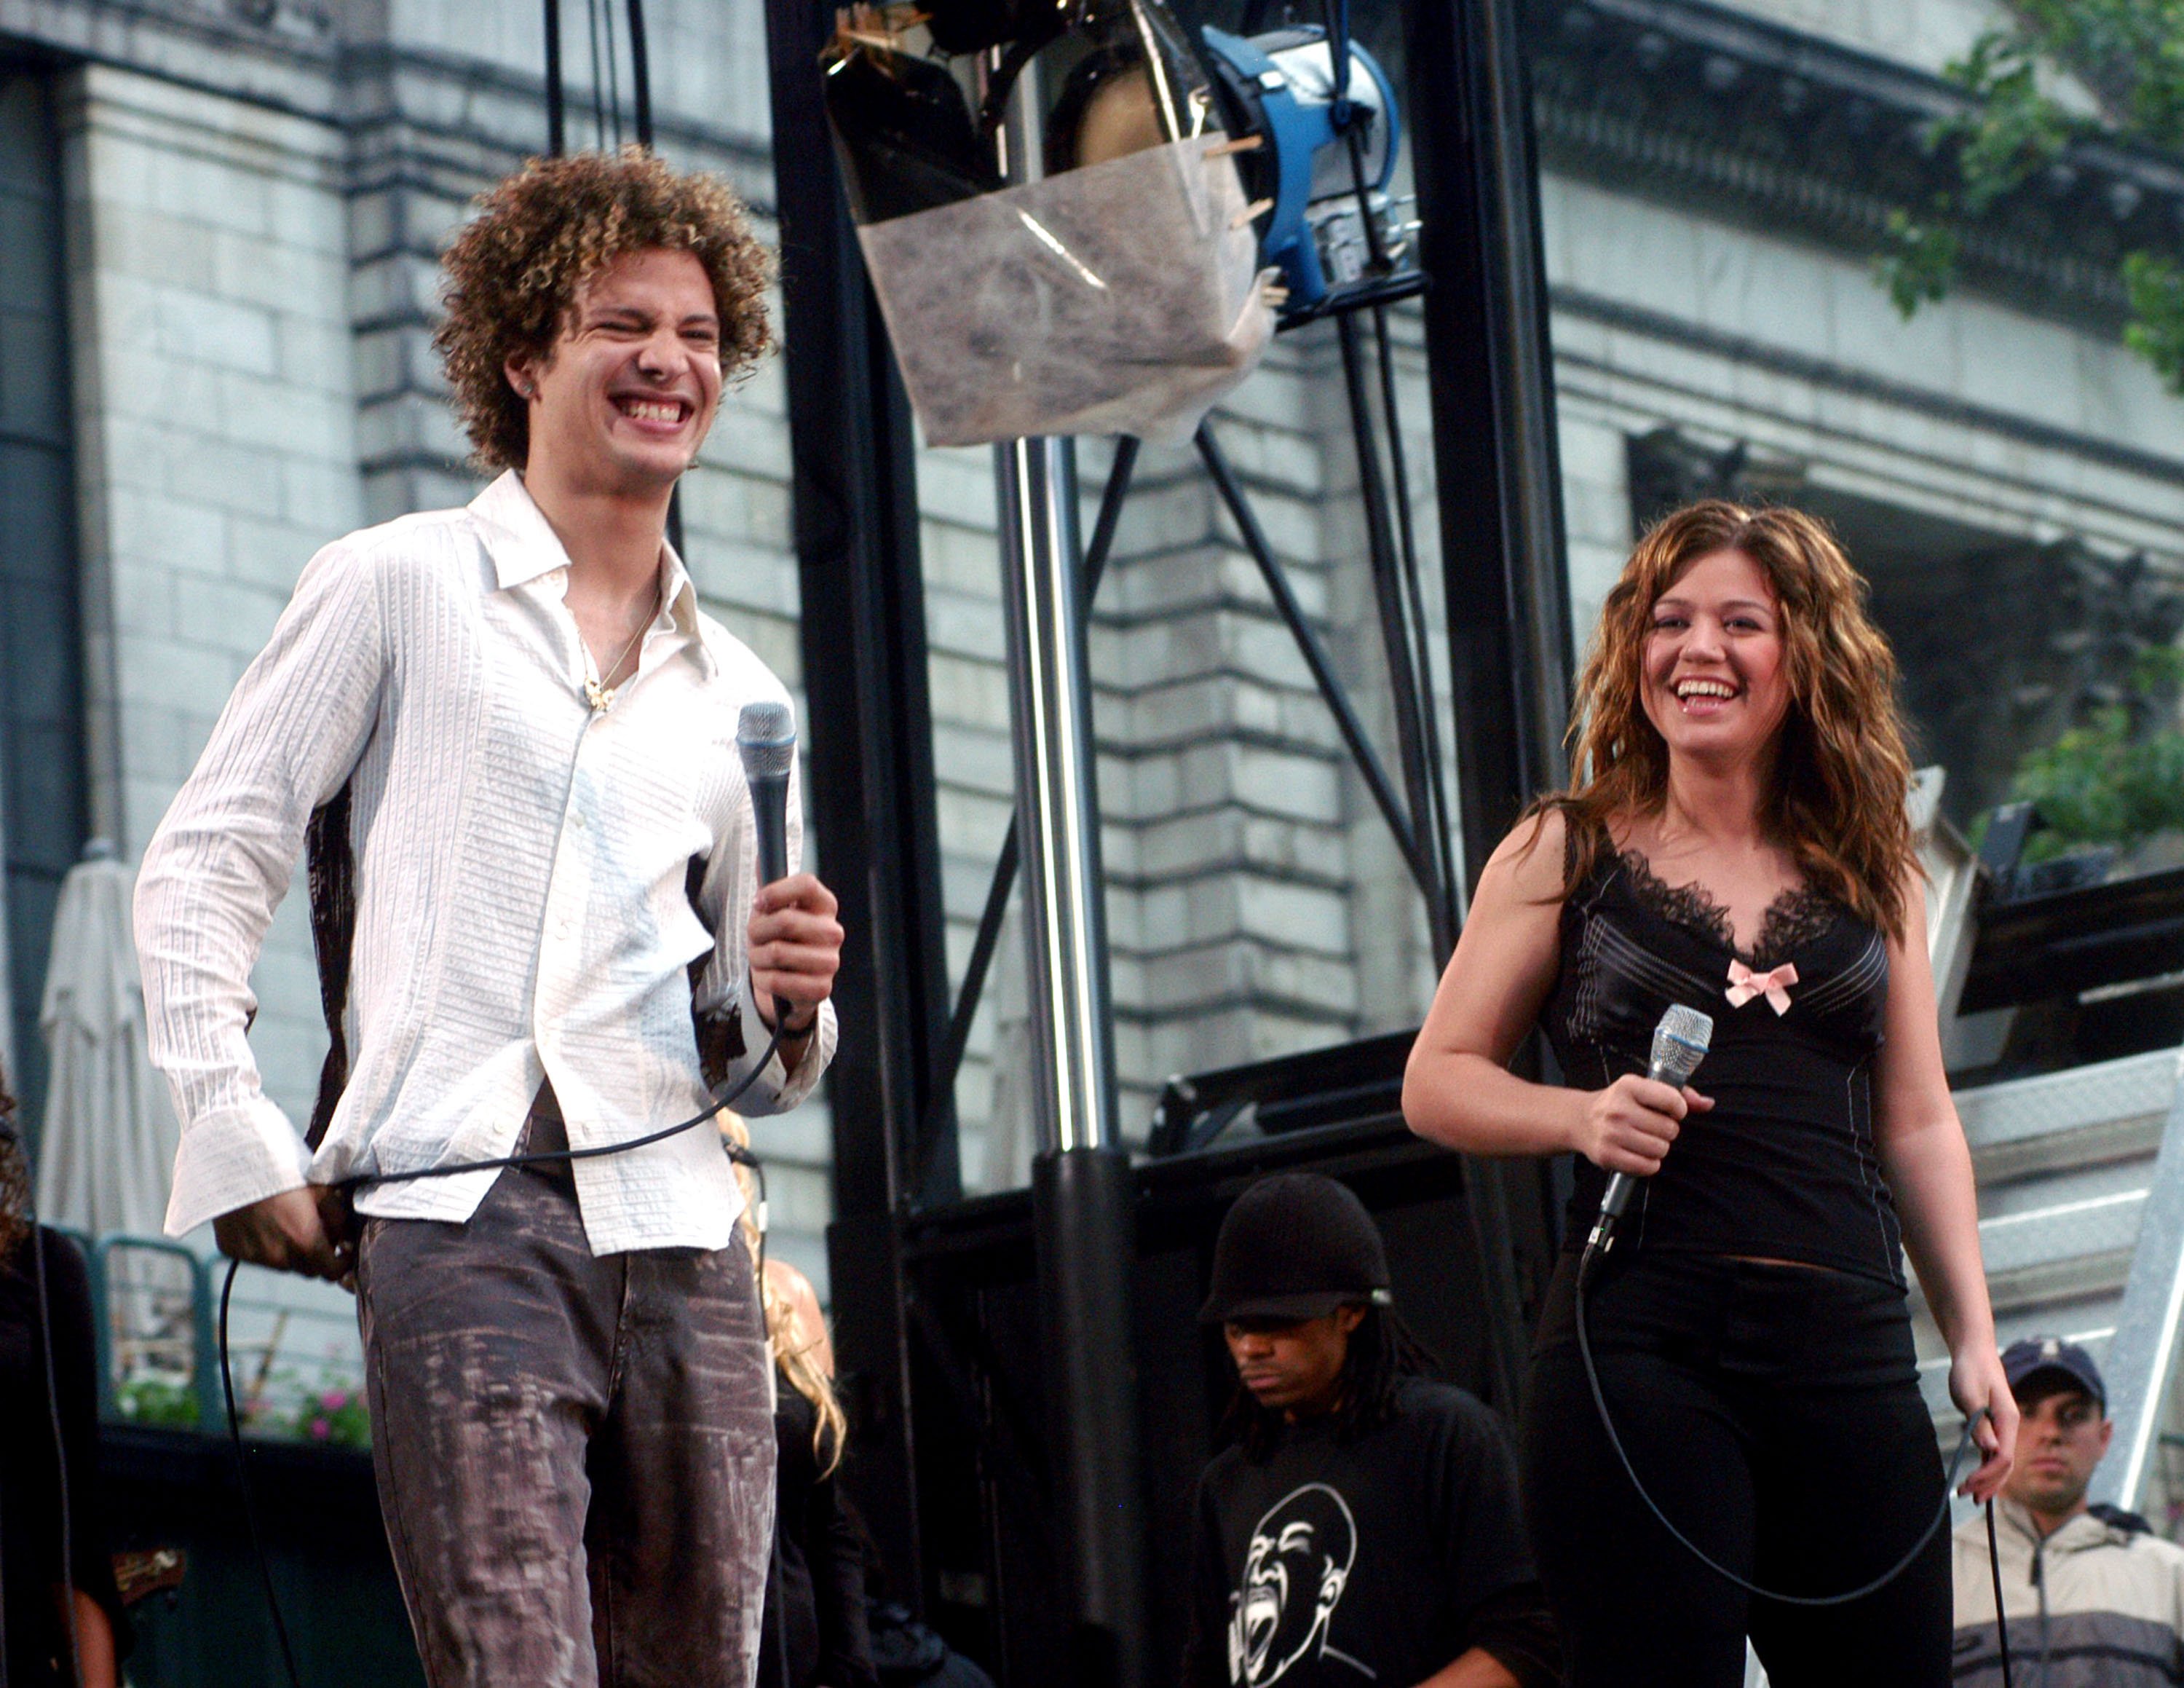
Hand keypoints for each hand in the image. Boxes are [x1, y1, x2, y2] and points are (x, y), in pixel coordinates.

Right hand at [212, 1187, 352, 1283]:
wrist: (236, 1166)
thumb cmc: (284, 1174)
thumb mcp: (322, 1190)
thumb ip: (338, 1219)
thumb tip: (345, 1239)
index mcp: (305, 1241)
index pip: (332, 1272)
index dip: (341, 1264)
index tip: (342, 1253)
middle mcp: (279, 1256)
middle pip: (308, 1270)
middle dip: (316, 1257)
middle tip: (314, 1233)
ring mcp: (254, 1256)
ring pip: (282, 1265)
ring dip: (289, 1253)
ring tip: (285, 1224)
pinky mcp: (233, 1250)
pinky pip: (256, 1257)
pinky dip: (263, 1247)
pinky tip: (261, 1224)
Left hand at [749, 872, 842, 1037]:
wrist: (788, 985)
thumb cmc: (779, 941)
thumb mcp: (771, 912)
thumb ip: (769, 887)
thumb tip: (762, 855)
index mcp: (824, 905)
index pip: (807, 883)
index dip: (776, 891)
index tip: (758, 903)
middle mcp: (833, 931)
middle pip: (785, 919)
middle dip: (757, 931)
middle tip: (755, 938)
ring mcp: (831, 961)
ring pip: (777, 952)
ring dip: (757, 958)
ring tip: (761, 960)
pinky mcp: (822, 988)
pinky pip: (779, 980)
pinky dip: (764, 980)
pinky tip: (769, 978)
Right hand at [1572, 1074, 1713, 1176]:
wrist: (1581, 1120)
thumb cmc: (1619, 1104)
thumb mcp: (1644, 1090)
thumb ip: (1679, 1094)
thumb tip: (1708, 1104)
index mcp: (1629, 1086)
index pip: (1672, 1100)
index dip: (1679, 1109)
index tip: (1672, 1111)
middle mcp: (1618, 1109)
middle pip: (1669, 1129)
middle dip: (1667, 1131)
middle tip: (1653, 1127)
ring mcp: (1611, 1133)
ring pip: (1660, 1149)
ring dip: (1658, 1148)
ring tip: (1645, 1140)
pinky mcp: (1607, 1155)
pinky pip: (1648, 1167)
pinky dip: (1649, 1163)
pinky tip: (1640, 1154)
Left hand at [1951, 1343, 2017, 1502]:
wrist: (1974, 1353)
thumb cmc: (1971, 1370)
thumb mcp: (1970, 1394)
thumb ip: (1980, 1423)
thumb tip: (1991, 1451)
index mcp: (2008, 1420)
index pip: (2003, 1457)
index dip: (1988, 1474)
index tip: (1970, 1484)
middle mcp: (2009, 1427)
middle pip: (2005, 1464)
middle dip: (1989, 1483)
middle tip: (1969, 1498)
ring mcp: (2002, 1428)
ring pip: (2000, 1461)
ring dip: (1988, 1480)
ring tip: (1972, 1496)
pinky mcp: (1992, 1426)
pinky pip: (1993, 1453)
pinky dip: (1986, 1468)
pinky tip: (1977, 1479)